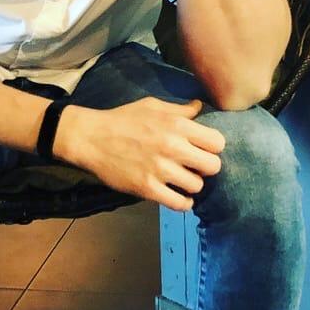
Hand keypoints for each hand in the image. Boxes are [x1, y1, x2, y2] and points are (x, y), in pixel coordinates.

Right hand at [55, 97, 225, 211]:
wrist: (91, 137)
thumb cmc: (122, 119)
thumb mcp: (152, 106)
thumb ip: (179, 109)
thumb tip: (200, 106)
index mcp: (176, 124)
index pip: (217, 142)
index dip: (212, 147)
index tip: (202, 149)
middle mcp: (172, 147)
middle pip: (213, 166)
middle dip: (206, 167)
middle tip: (194, 167)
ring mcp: (160, 169)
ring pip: (197, 186)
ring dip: (192, 185)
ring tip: (182, 181)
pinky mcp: (147, 188)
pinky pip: (179, 203)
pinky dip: (183, 202)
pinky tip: (178, 196)